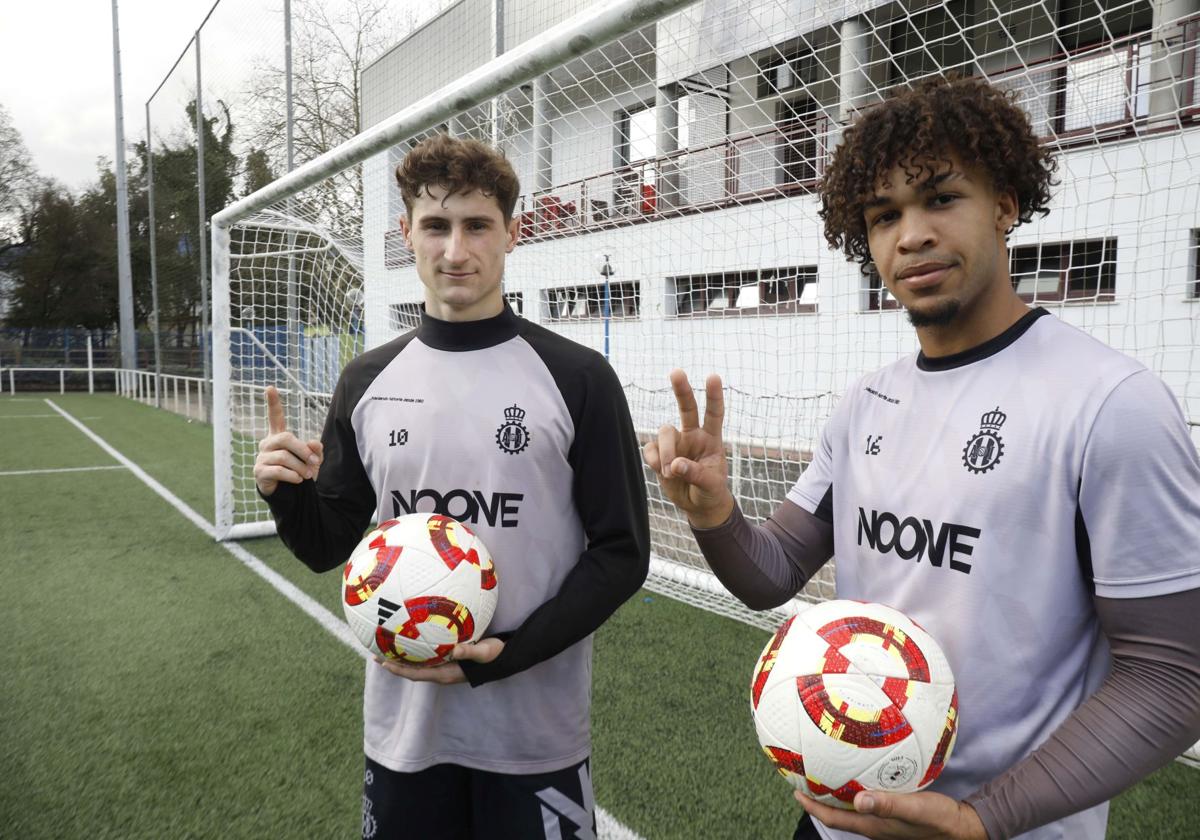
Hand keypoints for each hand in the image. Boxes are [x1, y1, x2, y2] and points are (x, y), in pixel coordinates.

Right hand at [253, 385, 323, 496]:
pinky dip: (292, 475)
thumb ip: (315, 450)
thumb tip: (314, 443)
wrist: (288, 494)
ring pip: (284, 456)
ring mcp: (262, 457)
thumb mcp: (312, 460)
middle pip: (286, 438)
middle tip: (315, 462)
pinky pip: (278, 470)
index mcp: (279, 436)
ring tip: (308, 475)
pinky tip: (298, 479)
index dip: (273, 403)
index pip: (275, 417)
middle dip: (303, 450)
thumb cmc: (299, 471)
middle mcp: (268, 443)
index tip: (270, 387)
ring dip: (300, 467)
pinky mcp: (259, 471)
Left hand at [374, 638, 504, 684]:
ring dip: (401, 659)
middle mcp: (442, 673)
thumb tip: (455, 649)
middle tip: (375, 654)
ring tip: (385, 648)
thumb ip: (470, 651)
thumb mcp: (484, 652)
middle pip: (412, 671)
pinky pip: (426, 659)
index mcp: (447, 674)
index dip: (400, 670)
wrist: (504, 657)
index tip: (384, 663)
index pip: (417, 674)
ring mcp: (444, 668)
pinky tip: (409, 641)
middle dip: (394, 664)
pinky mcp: (447, 661)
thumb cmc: (494, 654)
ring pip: (417, 665)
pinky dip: (414, 652)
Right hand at [642, 369, 733, 528]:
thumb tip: (674, 464)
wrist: (699, 505)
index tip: (713, 376)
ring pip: (664, 432)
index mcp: (711, 439)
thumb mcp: (711, 485)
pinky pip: (651, 449)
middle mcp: (693, 435)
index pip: (714, 414)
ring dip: (665, 452)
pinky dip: (654, 460)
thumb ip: (695, 474)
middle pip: (686, 407)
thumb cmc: (711, 491)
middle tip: (677, 372)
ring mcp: (675, 443)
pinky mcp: (660, 454)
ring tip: (670, 472)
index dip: (714, 396)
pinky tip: (662, 472)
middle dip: (682, 390)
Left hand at [796, 790, 987, 839]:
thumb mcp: (915, 809)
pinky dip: (856, 789)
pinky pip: (867, 802)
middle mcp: (875, 826)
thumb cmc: (939, 820)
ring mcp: (884, 822)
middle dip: (819, 798)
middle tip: (804, 779)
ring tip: (825, 774)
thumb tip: (858, 799)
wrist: (964, 827)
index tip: (795, 791)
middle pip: (838, 814)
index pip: (834, 819)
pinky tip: (860, 774)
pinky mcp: (895, 814)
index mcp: (874, 826)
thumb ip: (888, 804)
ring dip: (836, 794)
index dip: (813, 807)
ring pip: (852, 809)